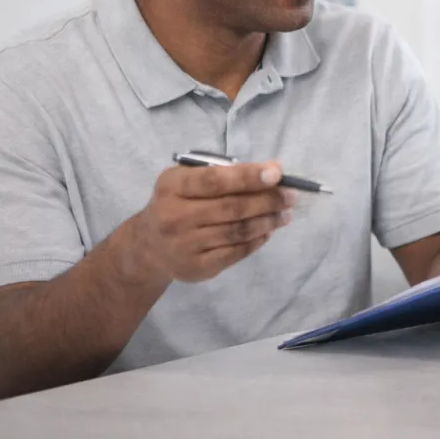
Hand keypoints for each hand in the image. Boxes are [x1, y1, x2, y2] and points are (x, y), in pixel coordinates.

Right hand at [124, 160, 295, 283]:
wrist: (148, 247)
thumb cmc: (177, 203)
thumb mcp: (187, 180)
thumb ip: (225, 173)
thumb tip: (273, 171)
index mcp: (172, 187)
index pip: (215, 180)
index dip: (248, 176)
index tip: (277, 173)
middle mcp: (174, 216)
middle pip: (231, 207)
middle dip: (267, 200)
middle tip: (291, 196)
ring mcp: (184, 245)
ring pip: (237, 231)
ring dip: (267, 221)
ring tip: (285, 214)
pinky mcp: (196, 268)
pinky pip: (235, 252)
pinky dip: (257, 241)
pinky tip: (268, 231)